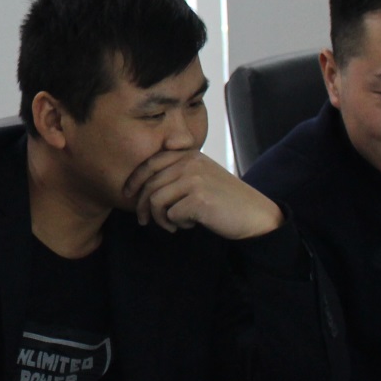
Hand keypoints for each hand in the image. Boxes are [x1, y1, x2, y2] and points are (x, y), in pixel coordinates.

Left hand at [127, 151, 281, 240]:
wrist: (254, 216)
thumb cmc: (223, 201)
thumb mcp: (200, 178)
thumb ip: (176, 174)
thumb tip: (140, 189)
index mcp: (189, 154)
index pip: (150, 163)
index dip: (134, 180)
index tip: (126, 195)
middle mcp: (190, 162)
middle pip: (150, 184)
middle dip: (141, 206)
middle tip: (144, 221)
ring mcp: (194, 179)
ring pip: (156, 200)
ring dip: (160, 218)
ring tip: (173, 225)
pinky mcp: (198, 198)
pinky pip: (171, 214)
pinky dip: (177, 224)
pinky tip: (190, 225)